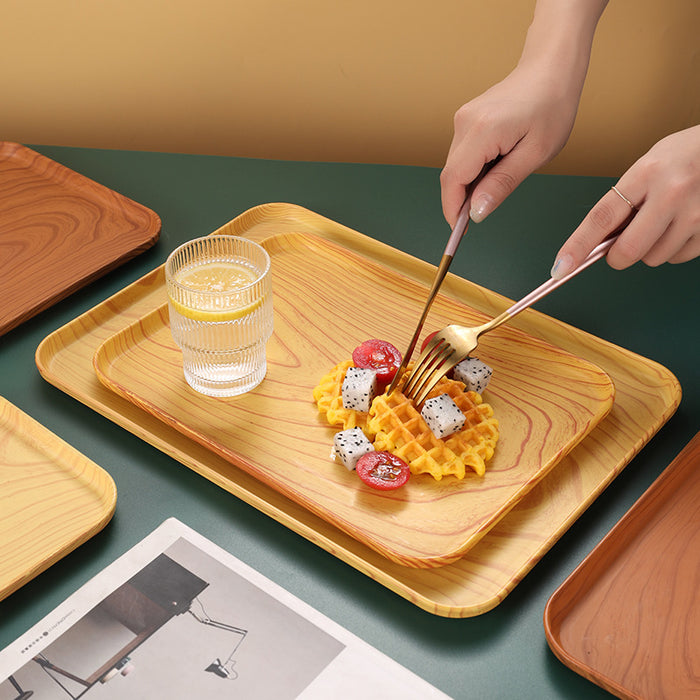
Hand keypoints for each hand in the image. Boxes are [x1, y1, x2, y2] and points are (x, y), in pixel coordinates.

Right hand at [440, 63, 580, 227]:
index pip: (453, 180)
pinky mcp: (466, 120)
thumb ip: (502, 184)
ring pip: (456, 166)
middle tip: (480, 216)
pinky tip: (495, 168)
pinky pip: (462, 154)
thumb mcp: (535, 154)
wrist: (551, 69)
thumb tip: (476, 212)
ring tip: (499, 183)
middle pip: (451, 175)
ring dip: (469, 185)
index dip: (452, 210)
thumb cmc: (552, 107)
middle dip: (461, 201)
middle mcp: (465, 123)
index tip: (460, 231)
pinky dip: (473, 170)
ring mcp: (463, 119)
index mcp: (483, 131)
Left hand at [551, 125, 699, 277]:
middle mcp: (671, 193)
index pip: (601, 218)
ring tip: (663, 222)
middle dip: (618, 256)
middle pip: (627, 250)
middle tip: (620, 246)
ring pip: (653, 258)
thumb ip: (623, 199)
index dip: (577, 246)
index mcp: (645, 173)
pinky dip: (674, 249)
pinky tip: (680, 226)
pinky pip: (679, 258)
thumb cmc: (685, 156)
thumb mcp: (648, 167)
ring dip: (649, 250)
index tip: (561, 267)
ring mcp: (694, 212)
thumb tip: (598, 240)